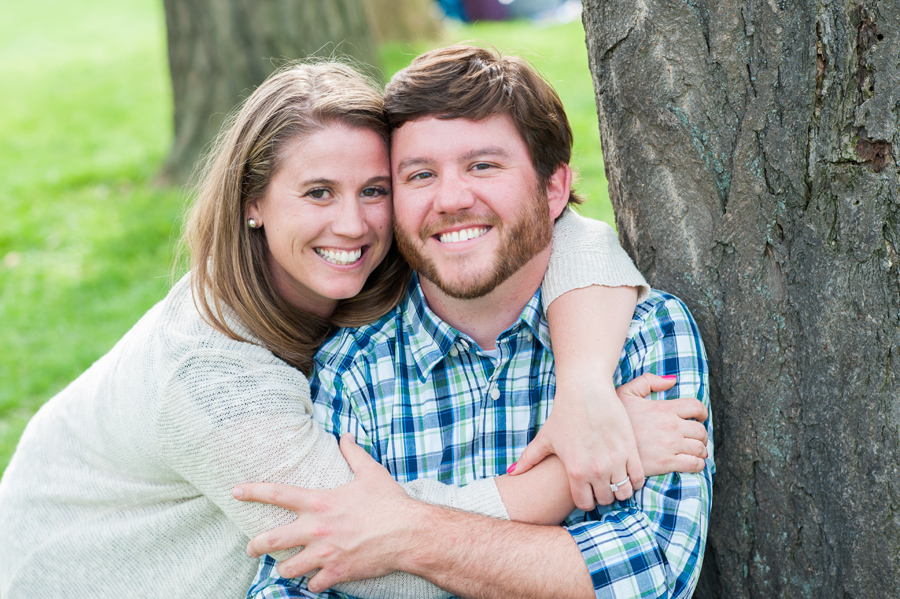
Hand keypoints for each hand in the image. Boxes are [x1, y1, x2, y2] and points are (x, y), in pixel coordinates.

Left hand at [232, 435, 423, 591]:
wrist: (408, 533)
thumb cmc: (389, 502)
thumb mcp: (370, 472)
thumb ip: (353, 454)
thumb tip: (346, 436)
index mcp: (319, 502)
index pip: (277, 494)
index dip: (253, 491)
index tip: (236, 491)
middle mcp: (316, 529)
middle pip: (272, 540)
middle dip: (255, 546)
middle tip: (250, 549)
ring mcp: (324, 553)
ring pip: (288, 568)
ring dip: (284, 569)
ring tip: (283, 569)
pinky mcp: (336, 572)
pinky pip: (314, 585)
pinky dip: (313, 584)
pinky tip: (316, 582)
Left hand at [510, 377, 643, 508]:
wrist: (586, 390)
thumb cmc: (563, 413)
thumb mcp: (545, 438)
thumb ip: (528, 459)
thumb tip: (511, 474)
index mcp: (575, 471)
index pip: (585, 504)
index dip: (587, 500)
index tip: (588, 491)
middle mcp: (596, 469)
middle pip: (607, 499)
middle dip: (605, 494)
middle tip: (603, 484)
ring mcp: (616, 460)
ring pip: (625, 491)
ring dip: (621, 488)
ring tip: (616, 478)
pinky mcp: (631, 449)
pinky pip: (639, 477)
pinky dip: (635, 478)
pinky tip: (628, 470)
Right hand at [617, 374, 708, 475]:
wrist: (604, 445)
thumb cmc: (613, 418)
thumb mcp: (626, 392)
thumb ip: (648, 381)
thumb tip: (672, 381)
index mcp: (664, 408)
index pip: (696, 407)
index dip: (702, 412)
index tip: (700, 417)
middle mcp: (671, 426)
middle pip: (701, 430)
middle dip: (702, 435)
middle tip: (696, 438)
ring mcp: (670, 445)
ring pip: (700, 448)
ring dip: (701, 450)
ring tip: (696, 452)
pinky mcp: (666, 463)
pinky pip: (694, 464)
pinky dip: (698, 464)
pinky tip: (693, 463)